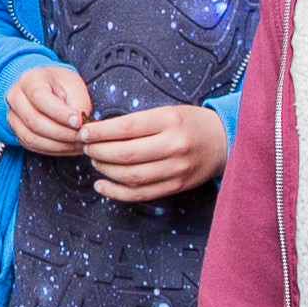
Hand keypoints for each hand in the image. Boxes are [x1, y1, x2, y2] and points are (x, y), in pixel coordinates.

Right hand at [4, 63, 94, 153]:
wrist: (49, 88)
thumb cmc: (62, 85)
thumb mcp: (75, 85)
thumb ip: (78, 103)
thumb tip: (80, 126)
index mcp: (30, 80)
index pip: (40, 98)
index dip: (60, 113)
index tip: (78, 122)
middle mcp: (15, 97)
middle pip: (33, 121)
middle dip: (61, 132)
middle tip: (81, 136)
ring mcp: (13, 116)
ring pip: (31, 137)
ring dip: (58, 145)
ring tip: (77, 144)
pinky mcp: (17, 132)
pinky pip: (32, 146)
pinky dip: (53, 150)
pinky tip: (69, 147)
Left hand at [82, 102, 231, 203]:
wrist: (224, 141)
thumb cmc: (190, 123)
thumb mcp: (167, 112)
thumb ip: (138, 122)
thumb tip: (99, 131)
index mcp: (169, 121)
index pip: (126, 127)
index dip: (100, 132)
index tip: (84, 132)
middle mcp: (174, 145)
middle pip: (125, 153)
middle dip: (98, 151)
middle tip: (85, 147)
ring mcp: (176, 169)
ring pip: (130, 176)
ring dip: (105, 170)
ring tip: (95, 160)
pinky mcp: (176, 186)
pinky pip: (140, 194)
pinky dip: (116, 192)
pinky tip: (101, 185)